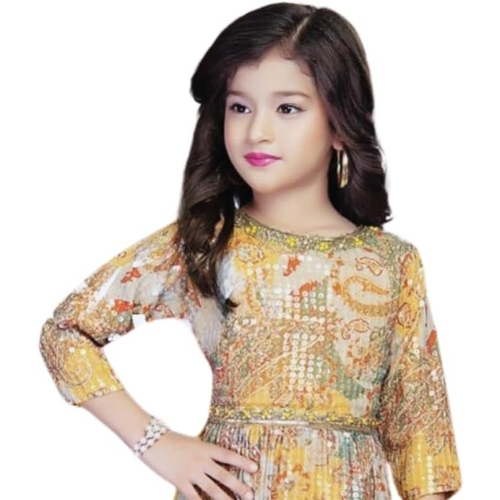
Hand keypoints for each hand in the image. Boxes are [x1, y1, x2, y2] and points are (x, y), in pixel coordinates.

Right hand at [139, 430, 257, 499]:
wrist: (152, 440)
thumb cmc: (172, 440)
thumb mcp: (192, 443)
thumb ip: (203, 451)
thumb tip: (214, 459)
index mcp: (205, 447)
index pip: (228, 455)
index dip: (242, 462)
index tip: (255, 467)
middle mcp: (201, 460)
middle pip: (224, 475)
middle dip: (238, 486)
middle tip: (251, 495)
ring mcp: (191, 471)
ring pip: (212, 489)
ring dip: (225, 499)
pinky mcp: (180, 481)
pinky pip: (193, 496)